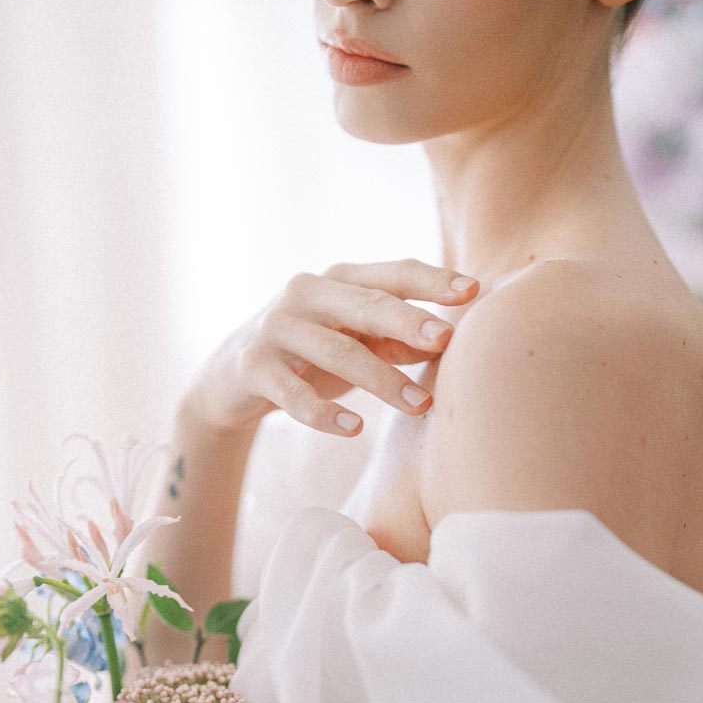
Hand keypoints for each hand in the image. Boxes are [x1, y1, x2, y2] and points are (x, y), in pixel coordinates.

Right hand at [185, 260, 479, 437]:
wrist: (229, 380)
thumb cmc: (306, 357)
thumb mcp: (352, 342)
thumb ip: (394, 340)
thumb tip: (448, 343)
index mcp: (338, 281)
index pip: (391, 274)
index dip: (432, 280)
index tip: (473, 290)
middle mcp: (305, 293)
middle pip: (365, 304)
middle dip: (409, 321)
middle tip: (447, 340)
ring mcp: (276, 328)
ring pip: (335, 349)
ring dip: (380, 378)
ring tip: (419, 404)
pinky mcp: (253, 367)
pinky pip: (292, 393)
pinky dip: (324, 413)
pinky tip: (354, 429)